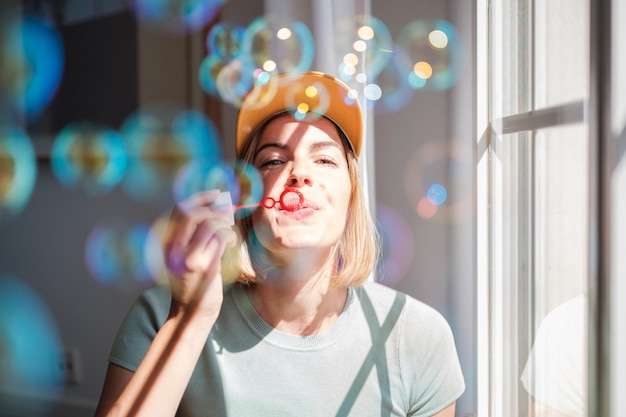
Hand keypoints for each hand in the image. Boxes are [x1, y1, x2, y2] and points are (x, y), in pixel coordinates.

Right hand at [163, 190, 236, 320]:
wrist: (190, 314)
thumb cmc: (192, 284)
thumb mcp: (185, 257)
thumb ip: (195, 235)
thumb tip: (218, 208)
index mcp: (167, 243)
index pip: (179, 210)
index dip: (200, 198)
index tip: (216, 195)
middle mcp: (174, 249)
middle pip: (192, 213)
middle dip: (213, 210)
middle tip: (226, 216)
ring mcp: (188, 258)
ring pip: (209, 224)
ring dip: (224, 224)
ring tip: (228, 234)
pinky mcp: (204, 268)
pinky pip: (219, 239)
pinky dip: (229, 235)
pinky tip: (230, 244)